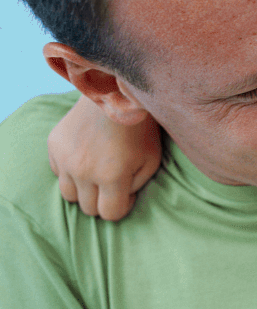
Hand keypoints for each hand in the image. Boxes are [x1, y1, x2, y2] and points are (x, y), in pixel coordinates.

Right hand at [47, 96, 161, 219]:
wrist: (115, 94)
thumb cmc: (140, 130)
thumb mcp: (151, 161)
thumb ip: (136, 187)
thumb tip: (121, 200)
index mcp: (112, 176)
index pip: (110, 214)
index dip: (122, 207)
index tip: (129, 193)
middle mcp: (84, 171)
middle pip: (88, 208)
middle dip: (103, 201)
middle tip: (114, 184)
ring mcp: (65, 158)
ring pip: (69, 195)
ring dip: (84, 191)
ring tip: (98, 174)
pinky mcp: (54, 146)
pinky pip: (58, 173)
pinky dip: (70, 172)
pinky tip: (86, 158)